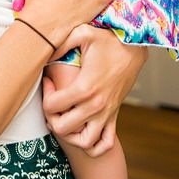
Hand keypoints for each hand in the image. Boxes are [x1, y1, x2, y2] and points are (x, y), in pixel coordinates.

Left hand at [42, 24, 147, 156]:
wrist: (135, 48)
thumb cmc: (108, 40)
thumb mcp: (82, 34)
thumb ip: (60, 44)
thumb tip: (43, 56)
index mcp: (85, 88)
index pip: (52, 106)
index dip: (44, 95)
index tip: (48, 81)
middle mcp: (96, 106)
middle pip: (63, 128)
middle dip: (51, 117)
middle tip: (52, 101)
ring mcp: (106, 114)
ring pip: (83, 142)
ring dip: (70, 134)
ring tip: (66, 117)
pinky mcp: (114, 116)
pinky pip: (104, 143)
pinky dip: (93, 144)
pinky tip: (83, 129)